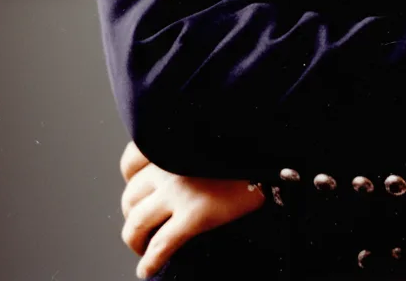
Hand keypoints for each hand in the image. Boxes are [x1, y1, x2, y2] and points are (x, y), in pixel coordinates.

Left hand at [119, 140, 264, 278]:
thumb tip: (174, 164)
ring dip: (136, 241)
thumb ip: (187, 146)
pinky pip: (159, 247)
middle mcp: (170, 163)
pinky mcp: (195, 215)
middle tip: (147, 226)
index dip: (133, 182)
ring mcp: (180, 190)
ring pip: (136, 224)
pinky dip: (149, 262)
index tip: (143, 192)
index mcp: (173, 140)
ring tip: (144, 248)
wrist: (275, 158)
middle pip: (130, 197)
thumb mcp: (208, 137)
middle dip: (134, 215)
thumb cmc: (244, 147)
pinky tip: (147, 269)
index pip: (130, 162)